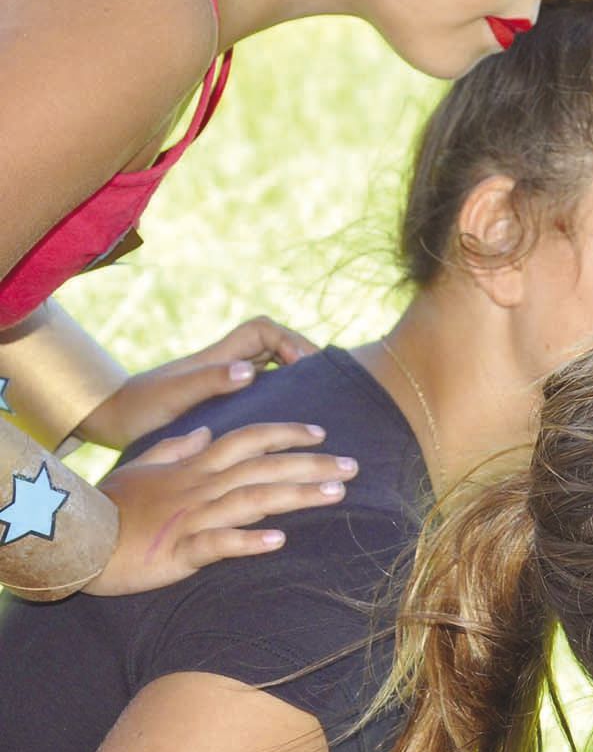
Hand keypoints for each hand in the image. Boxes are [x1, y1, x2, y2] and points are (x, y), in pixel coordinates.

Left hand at [78, 317, 317, 449]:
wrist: (110, 421)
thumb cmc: (138, 409)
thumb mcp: (173, 396)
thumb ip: (210, 381)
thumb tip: (251, 370)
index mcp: (218, 358)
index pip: (263, 330)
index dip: (289, 340)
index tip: (303, 367)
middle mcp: (224, 365)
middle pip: (274, 345)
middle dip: (300, 356)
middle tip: (322, 385)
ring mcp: (223, 382)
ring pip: (269, 367)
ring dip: (292, 376)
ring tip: (314, 401)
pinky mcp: (221, 401)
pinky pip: (260, 388)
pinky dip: (279, 394)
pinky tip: (287, 419)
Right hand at [83, 422, 352, 595]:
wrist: (75, 540)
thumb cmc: (110, 506)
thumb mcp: (141, 467)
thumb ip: (176, 447)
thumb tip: (205, 430)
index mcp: (193, 466)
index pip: (248, 439)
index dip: (286, 432)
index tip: (322, 431)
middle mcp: (199, 486)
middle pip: (264, 467)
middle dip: (312, 464)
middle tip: (355, 465)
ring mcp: (191, 518)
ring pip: (252, 500)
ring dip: (296, 496)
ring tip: (337, 495)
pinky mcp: (177, 551)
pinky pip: (216, 545)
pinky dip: (248, 541)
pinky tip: (279, 541)